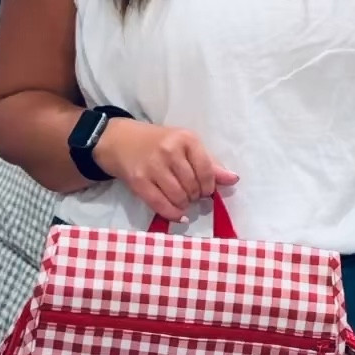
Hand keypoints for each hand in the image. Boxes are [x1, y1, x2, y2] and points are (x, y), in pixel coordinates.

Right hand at [92, 119, 236, 222]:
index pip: (206, 171)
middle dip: (195, 196)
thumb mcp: (186, 146)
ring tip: (182, 199)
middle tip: (191, 194)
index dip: (209, 186)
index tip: (205, 189)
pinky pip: (161, 205)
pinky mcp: (139, 181)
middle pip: (193, 186)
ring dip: (184, 204)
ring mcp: (153, 166)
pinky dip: (173, 214)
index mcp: (186, 139)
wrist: (121, 141)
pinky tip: (178, 215)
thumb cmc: (159, 143)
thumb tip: (234, 179)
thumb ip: (210, 163)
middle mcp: (169, 150)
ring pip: (179, 197)